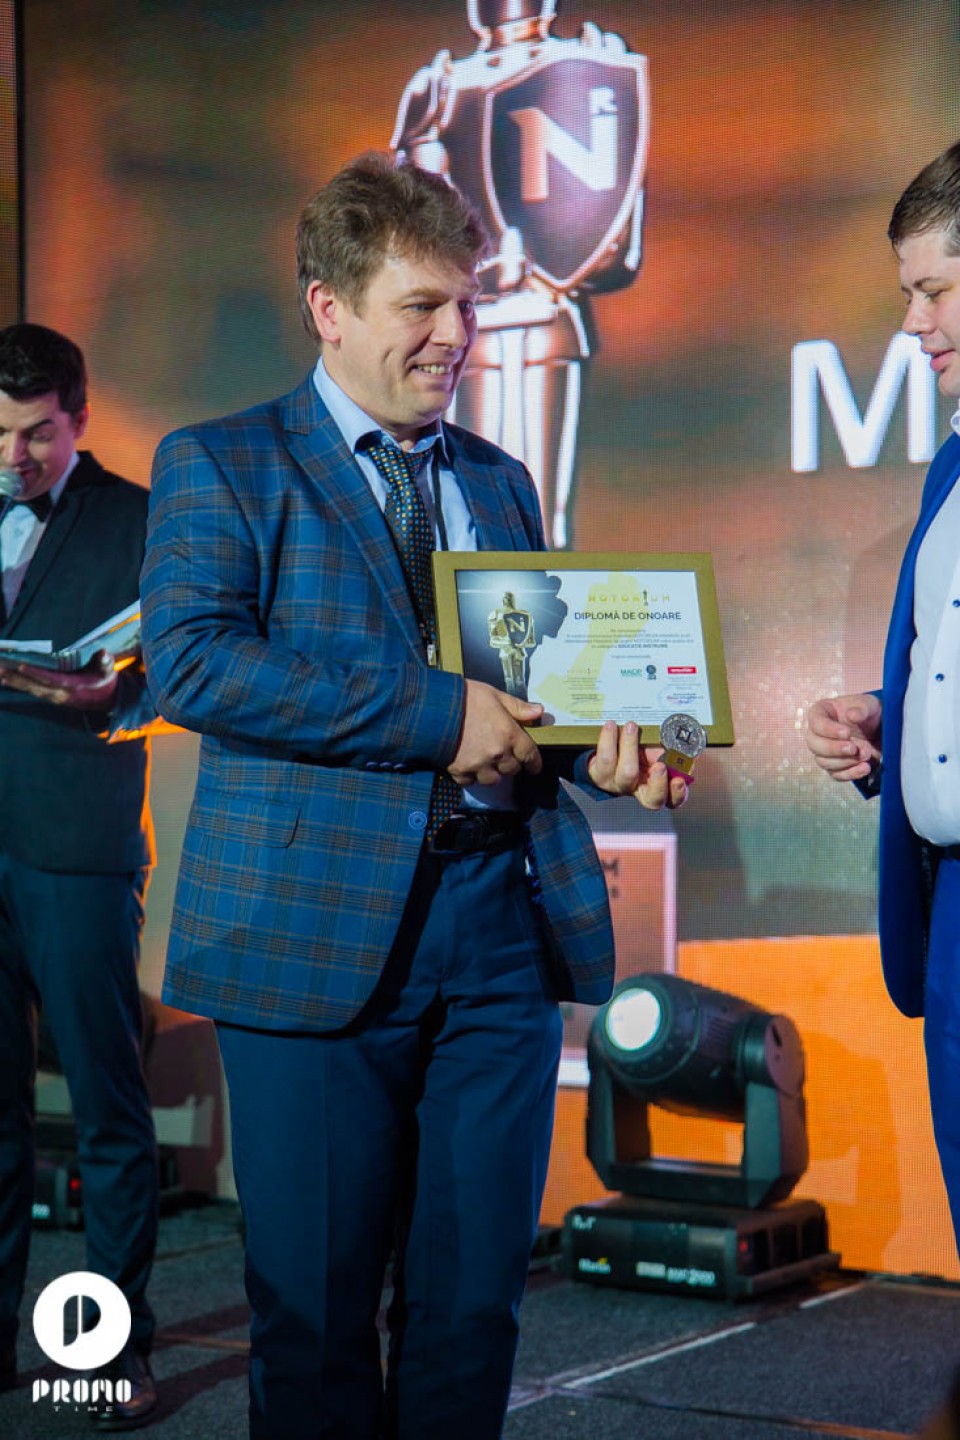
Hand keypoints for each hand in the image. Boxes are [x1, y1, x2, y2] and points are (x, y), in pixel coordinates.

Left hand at [0, 648, 117, 709]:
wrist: (108, 700)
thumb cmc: (106, 681)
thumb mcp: (108, 670)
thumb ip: (105, 661)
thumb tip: (104, 654)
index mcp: (74, 687)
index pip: (51, 680)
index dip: (36, 673)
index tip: (21, 666)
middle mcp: (62, 694)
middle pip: (36, 686)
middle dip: (17, 677)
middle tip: (1, 668)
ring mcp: (56, 698)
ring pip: (32, 689)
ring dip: (15, 682)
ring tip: (0, 673)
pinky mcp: (53, 698)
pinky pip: (34, 691)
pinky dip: (21, 685)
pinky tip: (8, 679)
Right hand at [448, 680, 543, 786]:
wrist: (433, 708)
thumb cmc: (466, 698)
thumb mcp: (495, 695)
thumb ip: (518, 707)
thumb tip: (539, 712)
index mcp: (509, 734)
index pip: (530, 756)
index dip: (534, 763)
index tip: (534, 767)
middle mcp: (497, 753)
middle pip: (512, 769)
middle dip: (510, 763)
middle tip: (502, 754)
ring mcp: (478, 764)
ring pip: (493, 779)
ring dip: (492, 772)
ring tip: (485, 761)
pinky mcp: (460, 771)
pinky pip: (471, 781)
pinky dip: (471, 775)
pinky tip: (467, 763)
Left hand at [587, 720, 688, 809]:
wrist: (606, 743)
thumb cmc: (637, 746)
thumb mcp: (654, 746)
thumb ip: (667, 748)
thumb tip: (680, 743)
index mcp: (657, 785)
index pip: (673, 800)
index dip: (678, 794)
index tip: (680, 780)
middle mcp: (637, 791)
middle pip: (651, 800)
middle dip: (658, 783)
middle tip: (661, 765)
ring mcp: (618, 785)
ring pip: (626, 774)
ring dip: (631, 746)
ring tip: (631, 726)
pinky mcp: (599, 776)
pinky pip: (606, 759)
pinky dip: (609, 739)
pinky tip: (611, 726)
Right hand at [805, 693, 881, 781]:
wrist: (879, 729)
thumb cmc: (869, 712)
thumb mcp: (869, 705)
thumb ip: (861, 709)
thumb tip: (852, 716)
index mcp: (822, 712)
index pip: (815, 721)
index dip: (828, 729)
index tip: (846, 733)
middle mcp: (818, 733)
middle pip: (814, 744)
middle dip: (834, 749)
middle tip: (854, 748)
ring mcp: (825, 752)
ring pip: (824, 762)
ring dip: (846, 761)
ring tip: (866, 754)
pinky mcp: (835, 766)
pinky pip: (836, 775)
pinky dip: (851, 773)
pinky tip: (865, 768)